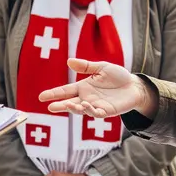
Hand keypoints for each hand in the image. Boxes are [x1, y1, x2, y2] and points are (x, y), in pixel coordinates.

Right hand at [38, 58, 155, 118]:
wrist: (134, 85)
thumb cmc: (118, 76)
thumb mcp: (102, 67)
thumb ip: (86, 66)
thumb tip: (69, 61)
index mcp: (83, 87)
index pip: (65, 91)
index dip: (54, 94)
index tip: (41, 97)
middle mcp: (86, 98)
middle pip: (69, 103)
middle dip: (60, 105)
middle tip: (50, 107)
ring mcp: (95, 106)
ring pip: (81, 110)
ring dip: (74, 108)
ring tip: (69, 105)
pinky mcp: (106, 111)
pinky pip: (96, 113)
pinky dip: (90, 111)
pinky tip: (85, 106)